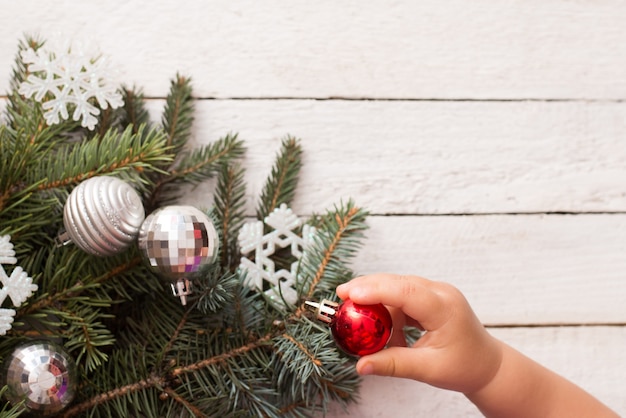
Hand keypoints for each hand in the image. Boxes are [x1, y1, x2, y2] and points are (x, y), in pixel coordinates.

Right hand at [336, 274, 502, 393]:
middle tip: (341, 297)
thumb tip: (360, 366)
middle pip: (397, 282)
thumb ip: (393, 364)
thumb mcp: (427, 370)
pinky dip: (388, 309)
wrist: (487, 365)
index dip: (376, 289)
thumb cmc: (463, 367)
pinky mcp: (429, 297)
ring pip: (397, 287)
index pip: (406, 291)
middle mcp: (440, 293)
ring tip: (364, 326)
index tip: (349, 294)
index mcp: (444, 308)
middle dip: (367, 287)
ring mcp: (436, 292)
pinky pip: (402, 295)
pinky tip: (384, 330)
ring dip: (377, 302)